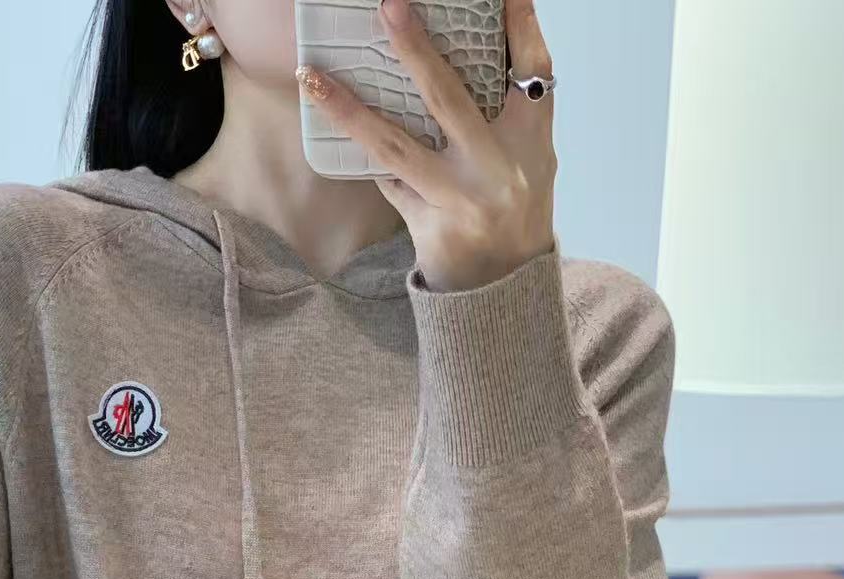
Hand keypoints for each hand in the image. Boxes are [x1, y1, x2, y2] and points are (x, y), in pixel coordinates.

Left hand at [296, 0, 556, 291]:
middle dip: (415, 50)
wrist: (506, 286)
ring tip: (310, 79)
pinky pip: (389, 181)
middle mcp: (497, 168)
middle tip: (389, 8)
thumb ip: (511, 104)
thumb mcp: (532, 152)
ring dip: (347, 111)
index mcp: (530, 139)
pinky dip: (369, 155)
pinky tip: (336, 125)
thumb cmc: (518, 205)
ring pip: (395, 147)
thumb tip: (487, 38)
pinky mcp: (429, 227)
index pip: (532, 66)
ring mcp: (459, 201)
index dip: (520, 23)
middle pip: (448, 99)